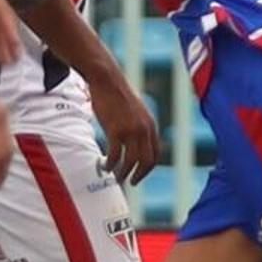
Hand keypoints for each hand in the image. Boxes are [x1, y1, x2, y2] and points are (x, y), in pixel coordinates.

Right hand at [85, 67, 162, 186]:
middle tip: (130, 182)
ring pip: (131, 161)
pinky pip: (115, 154)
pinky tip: (105, 166)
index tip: (140, 174)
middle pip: (146, 161)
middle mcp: (144, 130)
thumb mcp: (136, 112)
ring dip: (124, 173)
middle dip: (139, 175)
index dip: (148, 168)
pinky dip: (111, 164)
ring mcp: (131, 130)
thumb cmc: (119, 95)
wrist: (108, 80)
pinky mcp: (116, 130)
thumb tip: (136, 140)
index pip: (155, 154)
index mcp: (151, 126)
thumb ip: (139, 126)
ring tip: (117, 177)